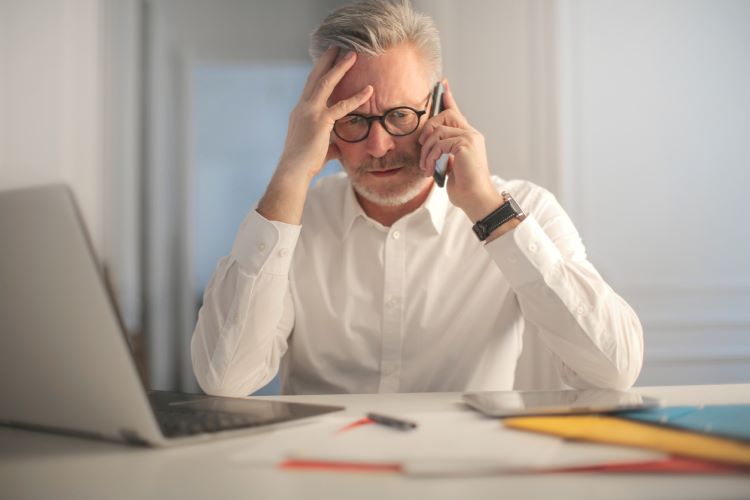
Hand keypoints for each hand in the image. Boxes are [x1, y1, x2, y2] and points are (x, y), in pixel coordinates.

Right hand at [277, 47, 372, 181]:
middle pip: (315, 77)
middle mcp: (302, 108)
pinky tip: (370, 90)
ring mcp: (310, 112)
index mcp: (299, 112)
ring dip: (340, 67)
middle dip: (326, 61)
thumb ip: (330, 145)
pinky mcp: (321, 121)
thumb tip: (338, 149)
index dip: (319, 73)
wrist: (293, 170)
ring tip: (352, 54)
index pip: (310, 88)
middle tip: (336, 46)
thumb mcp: (318, 150)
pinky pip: (342, 106)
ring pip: (326, 83)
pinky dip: (357, 98)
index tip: (327, 62)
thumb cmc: (304, 164)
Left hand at [418, 81, 501, 221]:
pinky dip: (431, 157)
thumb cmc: (464, 187)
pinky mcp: (466, 144)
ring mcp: (470, 137)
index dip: (448, 98)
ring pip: (438, 131)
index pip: (456, 112)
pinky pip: (440, 143)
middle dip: (428, 129)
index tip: (442, 84)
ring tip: (426, 168)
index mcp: (468, 137)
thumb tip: (429, 145)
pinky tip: (431, 170)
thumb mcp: (448, 166)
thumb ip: (443, 151)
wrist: (476, 199)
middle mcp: (471, 134)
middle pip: (445, 115)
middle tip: (422, 148)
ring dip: (426, 151)